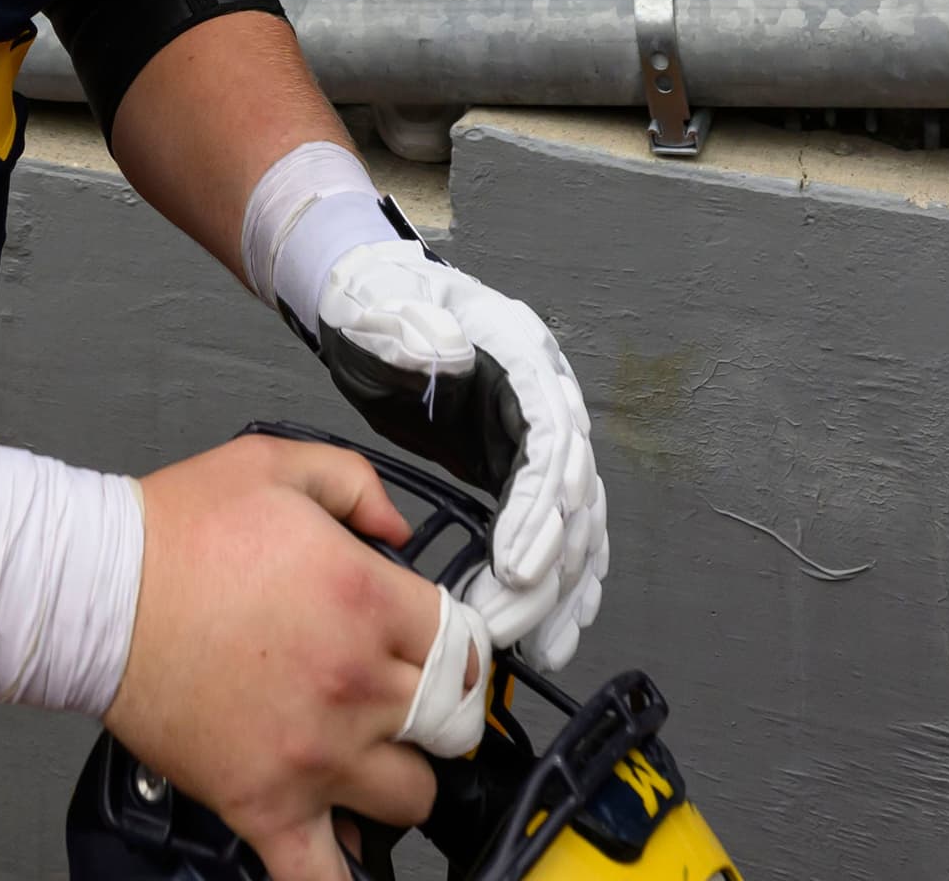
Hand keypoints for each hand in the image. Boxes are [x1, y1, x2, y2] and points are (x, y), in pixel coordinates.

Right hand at [104, 435, 467, 880]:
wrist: (94, 590)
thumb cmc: (171, 534)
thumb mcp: (275, 465)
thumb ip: (356, 486)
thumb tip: (399, 529)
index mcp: (366, 600)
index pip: (467, 649)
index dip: (460, 651)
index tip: (442, 655)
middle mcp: (355, 684)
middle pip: (453, 727)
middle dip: (441, 713)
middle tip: (410, 702)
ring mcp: (312, 754)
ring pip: (413, 797)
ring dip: (401, 778)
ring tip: (369, 756)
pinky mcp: (263, 804)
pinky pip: (323, 872)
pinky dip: (342, 872)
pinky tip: (346, 850)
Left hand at [306, 243, 607, 664]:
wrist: (375, 302)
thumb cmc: (380, 303)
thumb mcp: (386, 306)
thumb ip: (412, 327)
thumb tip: (445, 348)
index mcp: (523, 358)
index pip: (551, 442)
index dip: (541, 507)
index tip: (517, 566)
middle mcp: (545, 400)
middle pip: (570, 496)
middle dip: (548, 566)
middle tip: (510, 625)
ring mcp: (536, 436)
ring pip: (573, 523)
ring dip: (563, 588)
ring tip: (543, 646)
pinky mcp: (518, 466)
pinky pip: (555, 530)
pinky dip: (560, 580)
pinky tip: (551, 627)